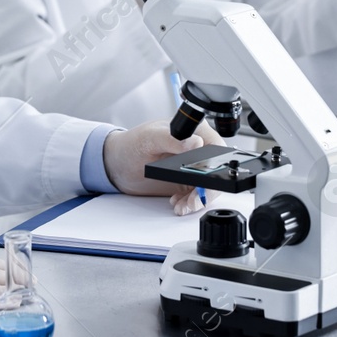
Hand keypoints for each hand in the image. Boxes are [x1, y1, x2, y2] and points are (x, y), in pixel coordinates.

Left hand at [102, 119, 225, 214]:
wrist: (119, 163)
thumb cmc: (132, 144)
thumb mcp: (151, 138)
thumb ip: (173, 140)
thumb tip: (195, 142)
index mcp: (195, 131)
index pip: (217, 150)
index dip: (217, 168)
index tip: (205, 183)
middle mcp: (198, 149)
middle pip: (218, 171)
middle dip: (208, 190)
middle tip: (193, 201)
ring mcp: (194, 167)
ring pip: (209, 186)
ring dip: (199, 199)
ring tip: (183, 205)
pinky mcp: (187, 182)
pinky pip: (197, 195)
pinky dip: (191, 203)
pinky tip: (178, 203)